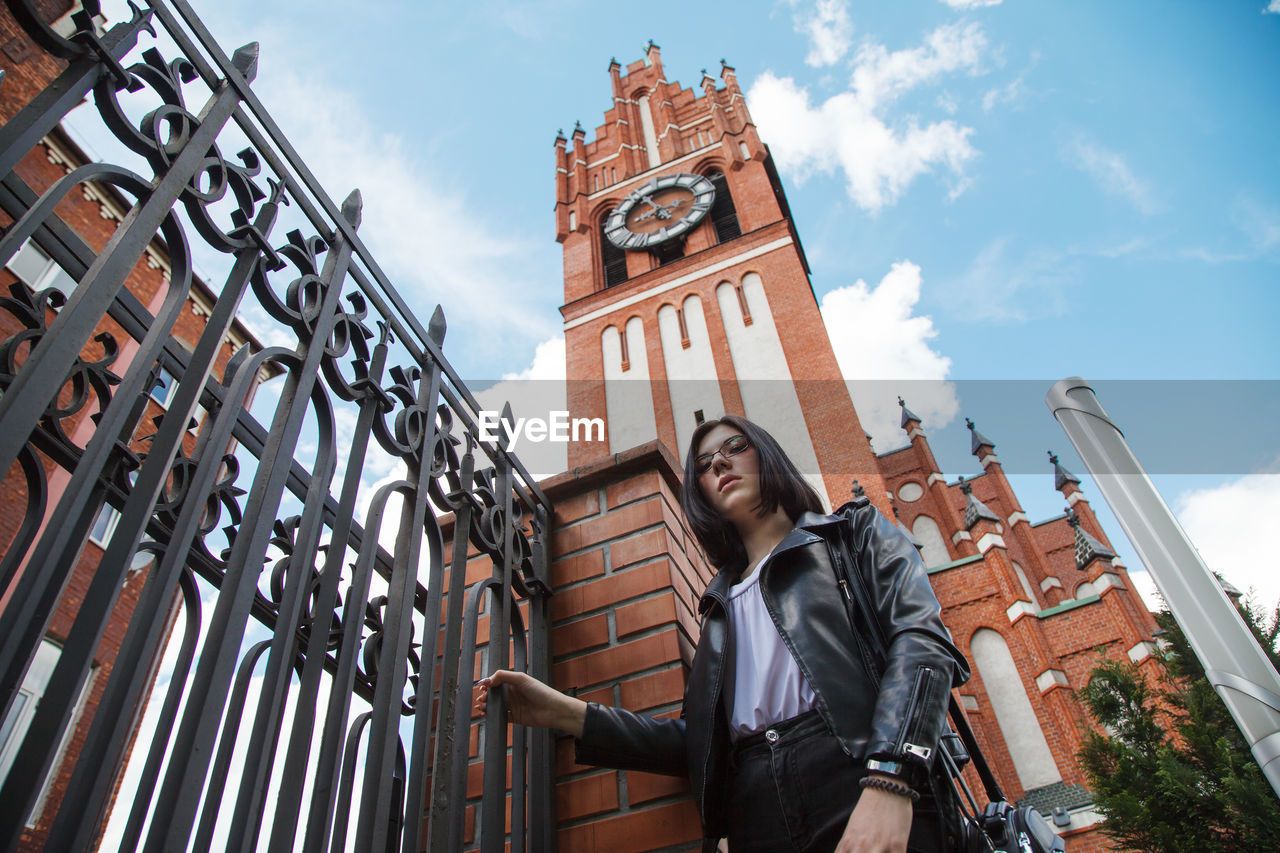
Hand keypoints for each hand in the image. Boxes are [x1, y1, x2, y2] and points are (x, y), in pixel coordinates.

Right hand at [473, 669, 587, 735]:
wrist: (553, 710)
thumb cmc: (540, 691)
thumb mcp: (521, 678)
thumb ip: (503, 676)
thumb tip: (487, 680)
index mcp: (515, 683)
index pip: (497, 682)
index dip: (488, 685)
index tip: (481, 687)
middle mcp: (514, 694)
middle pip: (495, 695)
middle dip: (485, 697)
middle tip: (480, 700)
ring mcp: (514, 706)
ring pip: (496, 706)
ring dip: (487, 707)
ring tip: (481, 708)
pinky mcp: (515, 718)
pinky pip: (501, 717)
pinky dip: (493, 717)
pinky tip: (487, 716)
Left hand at [835, 777, 913, 852]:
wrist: (886, 788)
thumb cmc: (868, 809)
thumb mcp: (852, 828)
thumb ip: (847, 847)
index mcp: (849, 843)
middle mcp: (862, 847)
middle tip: (871, 852)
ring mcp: (880, 847)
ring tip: (881, 852)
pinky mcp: (898, 845)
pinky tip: (895, 852)